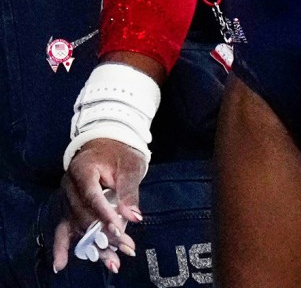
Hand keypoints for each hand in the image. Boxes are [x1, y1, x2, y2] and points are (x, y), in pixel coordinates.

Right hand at [53, 139, 145, 273]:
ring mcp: (66, 198)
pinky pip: (63, 228)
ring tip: (111, 263)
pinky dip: (62, 247)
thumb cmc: (120, 152)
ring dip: (94, 246)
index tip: (119, 231)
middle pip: (84, 215)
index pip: (91, 196)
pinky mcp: (68, 208)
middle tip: (125, 249)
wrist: (107, 142)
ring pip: (77, 226)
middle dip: (104, 234)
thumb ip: (129, 190)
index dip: (104, 215)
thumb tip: (133, 217)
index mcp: (82, 169)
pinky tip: (60, 265)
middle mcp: (69, 185)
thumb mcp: (129, 165)